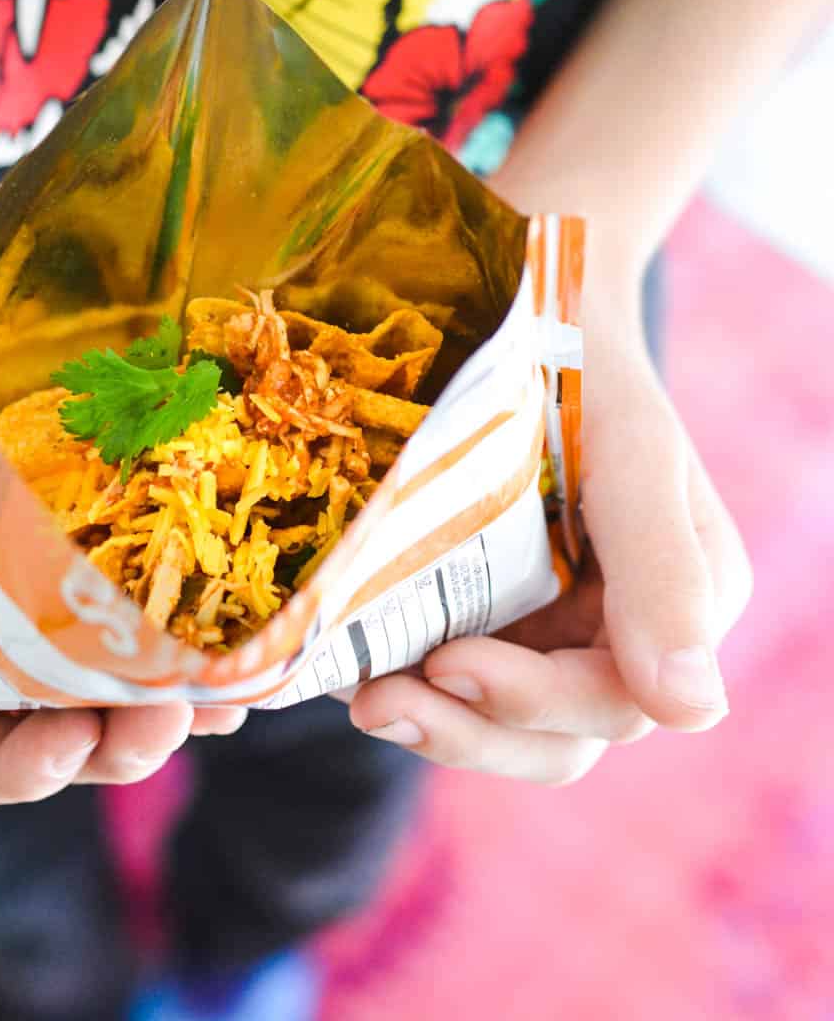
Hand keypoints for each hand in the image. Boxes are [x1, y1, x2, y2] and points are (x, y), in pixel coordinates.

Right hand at [0, 162, 241, 805]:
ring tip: (229, 688)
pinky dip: (213, 589)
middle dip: (125, 738)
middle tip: (168, 720)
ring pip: (138, 653)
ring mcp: (66, 552)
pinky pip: (172, 552)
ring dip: (188, 687)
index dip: (23, 768)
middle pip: (76, 717)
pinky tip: (251, 599)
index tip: (66, 745)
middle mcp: (4, 618)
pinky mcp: (114, 484)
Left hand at [349, 262, 751, 783]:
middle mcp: (620, 627)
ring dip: (430, 723)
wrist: (516, 293)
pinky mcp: (482, 605)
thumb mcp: (626, 448)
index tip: (451, 665)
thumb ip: (662, 570)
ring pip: (497, 723)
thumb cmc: (581, 355)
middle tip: (381, 702)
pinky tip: (338, 654)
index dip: (534, 704)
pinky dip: (394, 670)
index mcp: (682, 599)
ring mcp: (547, 622)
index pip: (618, 699)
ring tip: (359, 692)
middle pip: (556, 736)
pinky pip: (442, 671)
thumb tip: (692, 712)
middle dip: (469, 732)